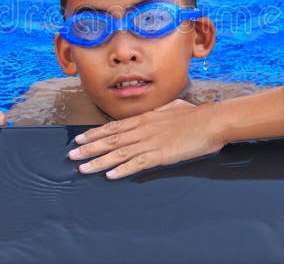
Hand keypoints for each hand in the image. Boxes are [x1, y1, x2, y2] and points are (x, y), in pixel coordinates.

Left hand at [67, 99, 224, 178]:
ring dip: (99, 161)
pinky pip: (138, 163)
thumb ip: (159, 111)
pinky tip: (110, 175)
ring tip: (83, 168)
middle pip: (111, 139)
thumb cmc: (195, 115)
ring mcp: (151, 142)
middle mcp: (143, 129)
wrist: (212, 121)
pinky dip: (122, 170)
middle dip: (89, 148)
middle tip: (72, 155)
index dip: (95, 133)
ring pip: (119, 152)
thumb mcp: (173, 107)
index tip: (80, 138)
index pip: (114, 126)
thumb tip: (152, 112)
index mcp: (146, 118)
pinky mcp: (161, 154)